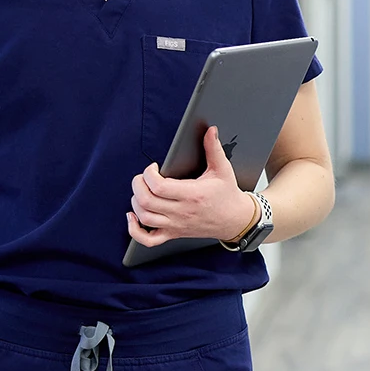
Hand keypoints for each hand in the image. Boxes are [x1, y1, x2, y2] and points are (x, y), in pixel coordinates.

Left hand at [127, 125, 259, 246]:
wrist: (236, 220)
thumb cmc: (228, 195)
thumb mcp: (222, 169)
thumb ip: (214, 148)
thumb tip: (210, 130)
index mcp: (192, 195)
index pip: (158, 187)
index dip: (149, 174)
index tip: (154, 167)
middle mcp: (182, 212)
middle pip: (146, 201)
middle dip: (138, 185)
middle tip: (143, 177)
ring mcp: (176, 225)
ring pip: (144, 217)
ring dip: (136, 202)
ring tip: (142, 191)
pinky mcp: (174, 234)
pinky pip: (148, 240)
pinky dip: (134, 230)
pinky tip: (133, 217)